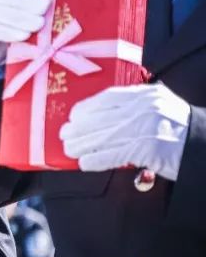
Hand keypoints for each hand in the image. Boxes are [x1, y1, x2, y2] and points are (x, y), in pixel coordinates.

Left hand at [60, 84, 190, 181]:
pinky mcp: (149, 149)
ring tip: (70, 150)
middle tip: (65, 135)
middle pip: (101, 117)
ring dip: (82, 145)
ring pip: (103, 136)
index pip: (107, 98)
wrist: (205, 145)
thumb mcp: (159, 106)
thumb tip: (98, 115)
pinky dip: (96, 159)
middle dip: (78, 128)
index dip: (86, 108)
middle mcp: (144, 108)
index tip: (73, 117)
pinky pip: (113, 154)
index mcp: (146, 94)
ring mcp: (146, 128)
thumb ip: (134, 105)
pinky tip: (85, 163)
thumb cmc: (179, 128)